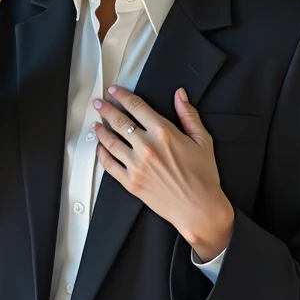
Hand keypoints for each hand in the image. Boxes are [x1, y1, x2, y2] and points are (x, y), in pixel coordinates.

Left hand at [92, 85, 234, 257]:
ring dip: (100, 130)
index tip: (114, 91)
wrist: (199, 208)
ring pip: (110, 141)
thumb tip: (180, 95)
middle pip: (119, 121)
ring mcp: (136, 165)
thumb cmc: (203, 176)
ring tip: (96, 123)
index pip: (136, 106)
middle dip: (106, 109)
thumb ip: (188, 114)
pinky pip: (109, 165)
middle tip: (99, 103)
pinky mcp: (130, 182)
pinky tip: (100, 148)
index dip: (122, 96)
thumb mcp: (202, 140)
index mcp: (163, 132)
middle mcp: (146, 146)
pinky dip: (101, 154)